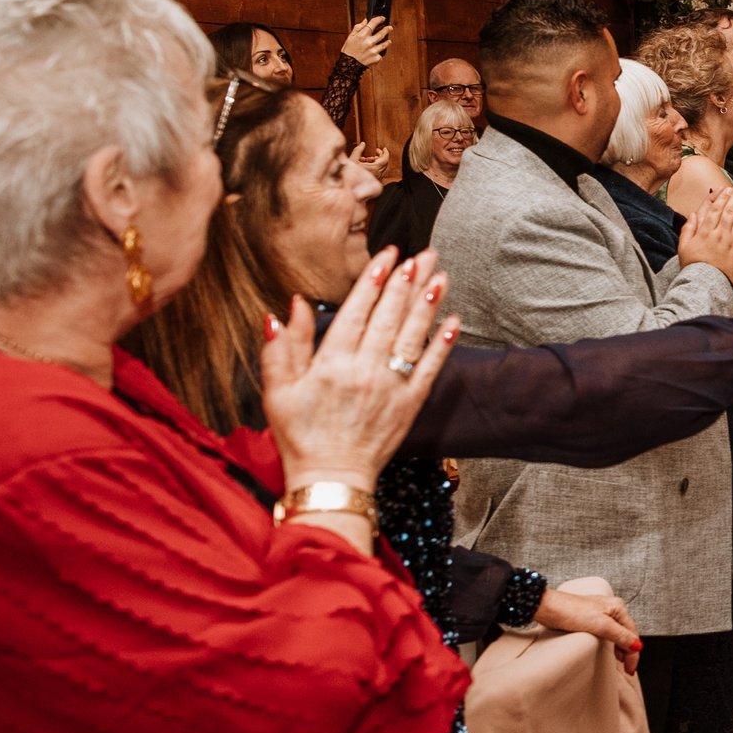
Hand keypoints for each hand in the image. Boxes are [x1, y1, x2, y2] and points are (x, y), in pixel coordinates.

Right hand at [263, 248, 459, 496]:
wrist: (331, 478)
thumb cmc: (299, 434)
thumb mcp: (278, 390)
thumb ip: (282, 346)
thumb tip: (289, 305)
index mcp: (331, 364)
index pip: (356, 311)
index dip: (373, 280)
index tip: (387, 254)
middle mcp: (364, 371)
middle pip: (389, 317)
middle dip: (407, 281)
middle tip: (422, 253)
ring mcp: (391, 387)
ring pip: (412, 336)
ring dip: (428, 303)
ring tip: (441, 274)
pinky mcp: (410, 404)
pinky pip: (430, 368)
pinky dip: (443, 343)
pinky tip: (454, 319)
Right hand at [341, 15, 391, 67]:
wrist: (348, 66)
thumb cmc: (349, 50)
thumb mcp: (350, 37)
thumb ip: (358, 28)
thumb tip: (365, 20)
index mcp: (362, 36)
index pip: (373, 24)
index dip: (379, 19)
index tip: (382, 18)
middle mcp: (369, 42)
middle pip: (382, 33)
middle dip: (387, 29)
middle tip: (390, 27)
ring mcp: (374, 50)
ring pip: (384, 44)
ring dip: (387, 41)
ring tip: (388, 40)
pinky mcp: (376, 58)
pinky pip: (381, 53)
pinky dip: (379, 52)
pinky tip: (376, 52)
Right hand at [349, 140, 391, 183]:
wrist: (347, 188)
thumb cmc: (348, 174)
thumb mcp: (352, 159)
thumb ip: (358, 150)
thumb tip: (363, 143)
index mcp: (375, 169)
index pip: (385, 159)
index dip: (385, 152)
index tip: (384, 148)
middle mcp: (378, 175)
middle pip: (385, 164)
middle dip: (381, 156)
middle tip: (376, 151)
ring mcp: (377, 180)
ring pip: (382, 169)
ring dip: (377, 162)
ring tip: (368, 159)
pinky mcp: (374, 183)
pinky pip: (379, 174)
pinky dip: (376, 168)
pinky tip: (366, 166)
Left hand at [534, 586, 641, 674]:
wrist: (547, 607)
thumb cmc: (570, 611)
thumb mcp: (600, 625)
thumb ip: (620, 636)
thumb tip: (637, 645)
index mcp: (617, 607)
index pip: (632, 633)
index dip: (633, 653)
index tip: (630, 668)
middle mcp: (612, 608)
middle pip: (627, 633)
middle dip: (629, 652)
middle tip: (627, 669)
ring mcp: (601, 613)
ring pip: (618, 633)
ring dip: (621, 648)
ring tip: (620, 663)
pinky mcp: (591, 618)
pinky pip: (608, 633)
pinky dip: (612, 643)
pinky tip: (609, 650)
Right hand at [678, 184, 732, 278]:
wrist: (706, 285)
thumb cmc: (693, 266)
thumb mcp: (684, 247)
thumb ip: (688, 229)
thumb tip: (693, 215)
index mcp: (705, 232)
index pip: (715, 211)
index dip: (722, 198)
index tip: (728, 189)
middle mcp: (720, 235)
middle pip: (730, 211)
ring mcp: (732, 243)